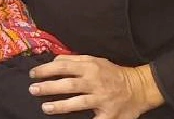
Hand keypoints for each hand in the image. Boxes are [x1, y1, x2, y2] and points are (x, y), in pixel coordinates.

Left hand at [30, 56, 163, 117]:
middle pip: (68, 85)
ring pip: (78, 102)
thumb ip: (73, 59)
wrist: (140, 87)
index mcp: (90, 68)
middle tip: (33, 90)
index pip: (63, 66)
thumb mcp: (94, 60)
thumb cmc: (112, 73)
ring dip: (60, 106)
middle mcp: (95, 82)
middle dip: (49, 87)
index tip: (33, 74)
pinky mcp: (110, 114)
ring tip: (46, 108)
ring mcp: (102, 99)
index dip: (46, 70)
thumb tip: (54, 61)